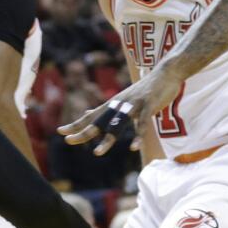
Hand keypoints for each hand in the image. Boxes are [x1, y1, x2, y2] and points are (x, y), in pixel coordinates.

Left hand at [58, 66, 183, 155]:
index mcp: (112, 104)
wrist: (166, 73)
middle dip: (83, 132)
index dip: (76, 124)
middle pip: (99, 121)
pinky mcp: (149, 106)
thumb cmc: (144, 89)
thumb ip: (106, 108)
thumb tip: (87, 112)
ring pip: (118, 124)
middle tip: (68, 141)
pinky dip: (138, 136)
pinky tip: (133, 148)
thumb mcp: (122, 98)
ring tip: (97, 153)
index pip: (90, 116)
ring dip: (107, 139)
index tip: (60, 131)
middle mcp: (119, 104)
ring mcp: (134, 105)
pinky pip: (142, 123)